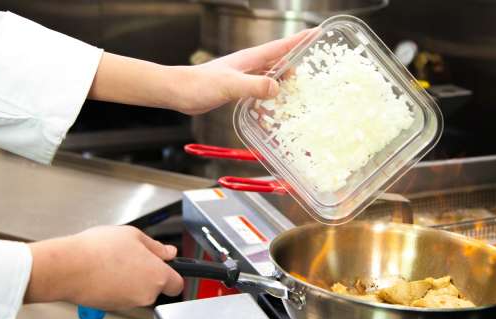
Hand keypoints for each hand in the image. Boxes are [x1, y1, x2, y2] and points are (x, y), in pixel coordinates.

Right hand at [24, 226, 182, 309]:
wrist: (68, 268)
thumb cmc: (98, 250)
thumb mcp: (133, 235)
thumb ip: (156, 247)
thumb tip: (169, 252)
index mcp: (157, 276)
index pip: (178, 283)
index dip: (173, 273)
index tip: (165, 265)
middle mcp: (146, 294)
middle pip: (156, 286)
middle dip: (147, 273)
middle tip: (131, 255)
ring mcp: (129, 303)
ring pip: (137, 291)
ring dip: (130, 279)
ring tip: (113, 261)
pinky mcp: (112, 308)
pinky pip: (121, 296)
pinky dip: (116, 286)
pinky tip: (104, 271)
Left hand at [87, 28, 315, 115]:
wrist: (178, 91)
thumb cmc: (199, 85)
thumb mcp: (230, 86)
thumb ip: (254, 86)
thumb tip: (278, 87)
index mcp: (250, 59)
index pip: (281, 46)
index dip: (301, 40)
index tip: (318, 32)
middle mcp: (248, 65)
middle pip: (279, 60)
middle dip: (297, 62)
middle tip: (313, 70)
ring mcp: (242, 76)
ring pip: (269, 76)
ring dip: (283, 81)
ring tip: (297, 90)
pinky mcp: (235, 88)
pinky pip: (258, 90)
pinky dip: (268, 97)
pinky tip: (271, 108)